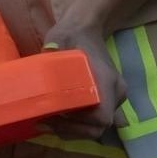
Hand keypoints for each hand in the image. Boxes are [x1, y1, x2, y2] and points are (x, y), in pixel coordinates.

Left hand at [38, 21, 124, 141]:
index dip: (80, 124)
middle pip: (98, 128)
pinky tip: (58, 117)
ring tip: (48, 121)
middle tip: (46, 122)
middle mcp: (116, 92)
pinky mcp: (107, 100)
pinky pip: (94, 121)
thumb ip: (51, 55)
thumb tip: (40, 66)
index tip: (58, 115)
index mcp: (107, 80)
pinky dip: (77, 124)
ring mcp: (114, 97)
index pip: (102, 117)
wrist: (85, 27)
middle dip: (71, 130)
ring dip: (72, 129)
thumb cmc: (71, 34)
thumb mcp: (58, 42)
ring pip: (95, 127)